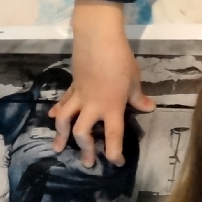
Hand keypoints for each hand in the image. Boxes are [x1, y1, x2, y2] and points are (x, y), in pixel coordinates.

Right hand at [51, 0, 153, 167]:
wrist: (97, 38)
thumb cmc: (120, 59)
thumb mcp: (134, 79)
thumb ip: (137, 97)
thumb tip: (148, 107)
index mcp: (111, 106)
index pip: (112, 136)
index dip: (114, 153)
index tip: (117, 162)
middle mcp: (92, 106)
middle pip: (82, 132)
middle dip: (84, 149)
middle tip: (88, 162)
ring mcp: (79, 96)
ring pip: (65, 120)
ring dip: (62, 135)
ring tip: (58, 149)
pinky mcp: (73, 86)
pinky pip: (63, 102)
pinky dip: (58, 111)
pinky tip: (53, 118)